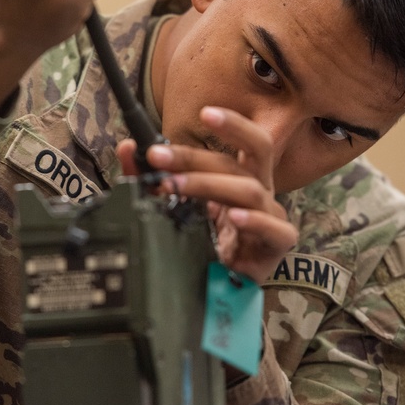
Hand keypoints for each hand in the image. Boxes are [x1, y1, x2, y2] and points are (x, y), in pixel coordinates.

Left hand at [116, 106, 297, 284]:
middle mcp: (259, 193)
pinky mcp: (276, 247)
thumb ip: (150, 177)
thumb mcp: (174, 206)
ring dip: (208, 184)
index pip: (246, 143)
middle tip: (159, 157)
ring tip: (175, 186)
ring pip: (249, 191)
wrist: (214, 292)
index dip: (233, 125)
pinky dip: (254, 221)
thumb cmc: (201, 242)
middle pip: (240, 163)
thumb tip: (128, 148)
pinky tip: (232, 217)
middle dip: (196, 157)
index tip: (205, 113)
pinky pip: (275, 230)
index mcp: (241, 178)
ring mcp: (271, 219)